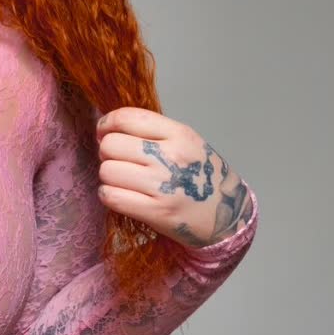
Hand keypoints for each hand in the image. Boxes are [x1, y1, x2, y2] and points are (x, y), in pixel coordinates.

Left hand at [95, 107, 251, 248]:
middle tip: (117, 161)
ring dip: (108, 177)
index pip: (127, 118)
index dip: (107, 124)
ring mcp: (163, 185)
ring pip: (107, 171)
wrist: (229, 216)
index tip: (104, 132)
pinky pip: (112, 196)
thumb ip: (154, 133)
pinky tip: (120, 196)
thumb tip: (110, 128)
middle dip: (107, 153)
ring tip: (122, 181)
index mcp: (179, 134)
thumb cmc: (203, 178)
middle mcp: (171, 157)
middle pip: (111, 145)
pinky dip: (109, 196)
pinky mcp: (156, 212)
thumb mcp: (188, 144)